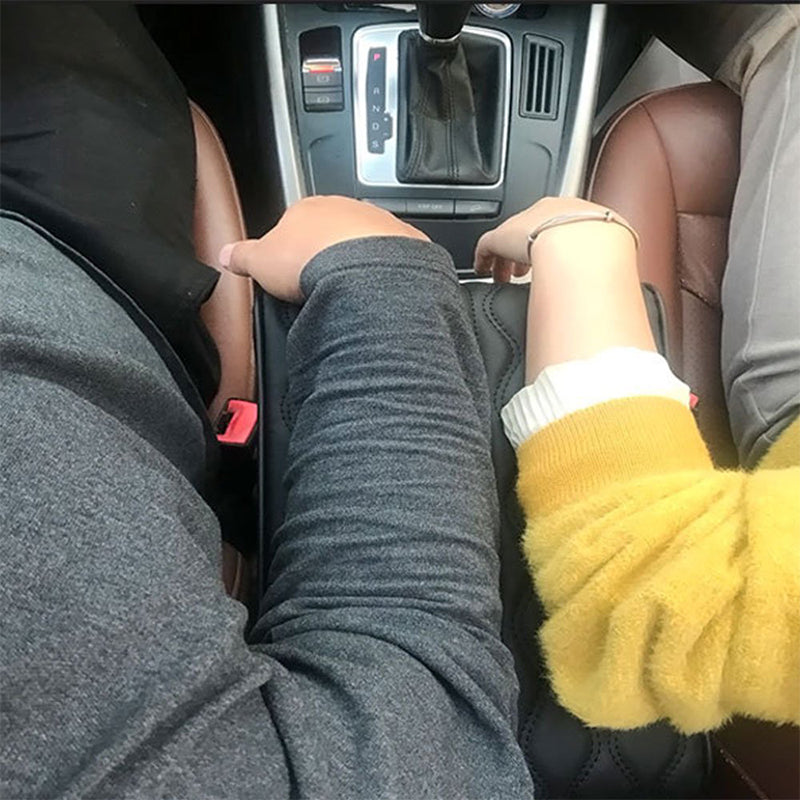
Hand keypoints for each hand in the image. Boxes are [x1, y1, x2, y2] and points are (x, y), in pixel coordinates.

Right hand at [219, 195, 428, 302]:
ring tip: (349, 290)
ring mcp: (377, 223)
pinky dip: (384, 272)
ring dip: (358, 261)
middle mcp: (345, 209)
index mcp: (308, 208)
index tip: (293, 269)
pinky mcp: (403, 243)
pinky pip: (392, 258)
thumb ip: (241, 255)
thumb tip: (225, 255)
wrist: (360, 270)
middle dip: (328, 253)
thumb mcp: (260, 261)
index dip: (294, 248)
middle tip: (321, 283)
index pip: (296, 223)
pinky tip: (375, 291)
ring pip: (364, 241)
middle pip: (333, 231)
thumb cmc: (310, 260)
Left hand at [473, 197, 636, 281]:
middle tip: (522, 272)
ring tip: (504, 277)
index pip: (556, 224)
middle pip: (530, 228)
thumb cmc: (602, 248)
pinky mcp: (501, 235)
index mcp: (575, 210)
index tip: (550, 260)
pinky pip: (487, 246)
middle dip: (525, 250)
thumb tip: (611, 277)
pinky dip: (484, 260)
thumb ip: (605, 256)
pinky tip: (484, 273)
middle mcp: (547, 210)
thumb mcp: (610, 248)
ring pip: (508, 238)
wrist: (582, 243)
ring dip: (505, 259)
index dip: (550, 243)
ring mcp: (523, 221)